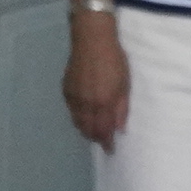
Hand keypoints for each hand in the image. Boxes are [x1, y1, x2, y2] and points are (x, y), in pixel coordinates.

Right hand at [64, 17, 132, 148]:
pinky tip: (83, 113)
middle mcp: (87, 104)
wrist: (92, 40)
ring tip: (93, 129)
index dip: (107, 143)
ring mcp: (74, 97)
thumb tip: (120, 129)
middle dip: (96, 138)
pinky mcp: (66, 90)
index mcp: (103, 103)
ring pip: (78, 122)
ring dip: (86, 129)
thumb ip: (122, 108)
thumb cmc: (114, 60)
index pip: (103, 131)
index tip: (111, 150)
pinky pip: (71, 111)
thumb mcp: (125, 84)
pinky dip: (77, 116)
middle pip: (88, 130)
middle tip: (103, 139)